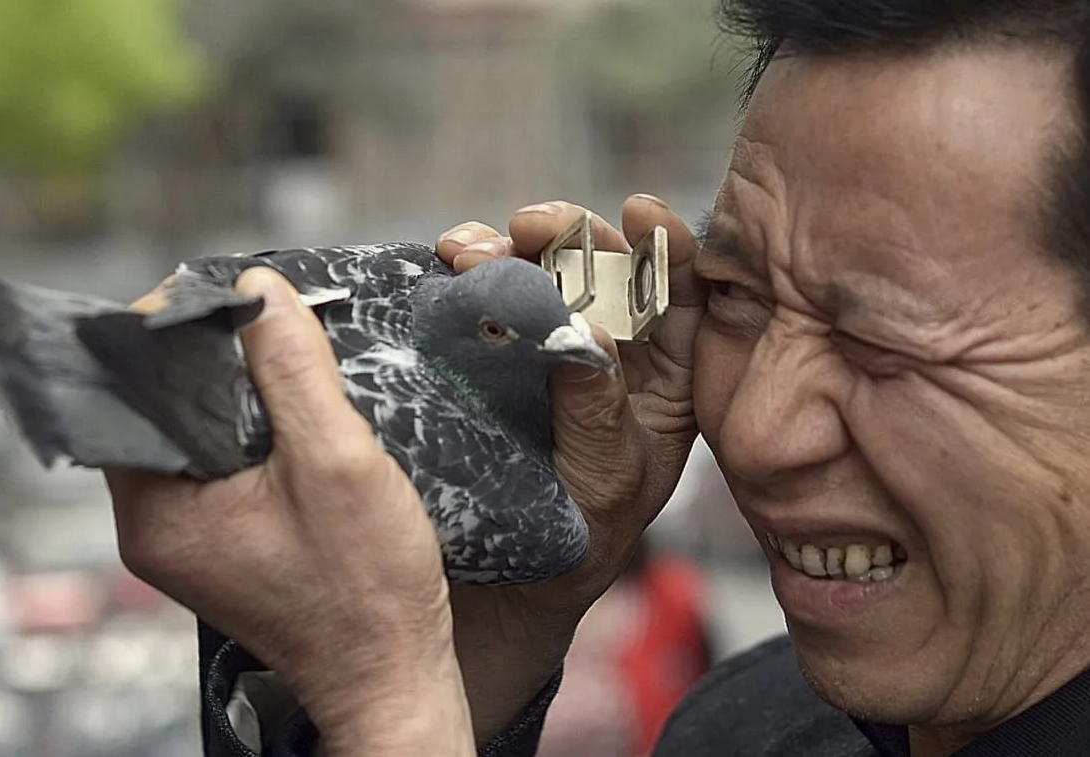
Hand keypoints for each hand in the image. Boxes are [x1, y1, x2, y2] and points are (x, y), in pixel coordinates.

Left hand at [106, 268, 474, 755]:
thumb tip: (261, 289)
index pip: (133, 389)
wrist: (390, 669)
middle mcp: (155, 524)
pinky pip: (222, 462)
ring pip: (196, 432)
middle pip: (162, 407)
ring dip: (238, 391)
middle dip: (213, 356)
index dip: (174, 329)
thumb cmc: (364, 589)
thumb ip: (293, 371)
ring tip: (288, 356)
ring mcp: (189, 535)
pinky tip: (296, 410)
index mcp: (155, 509)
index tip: (229, 295)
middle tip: (269, 319)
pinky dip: (253, 428)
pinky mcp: (224, 540)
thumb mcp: (336, 462)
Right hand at [434, 194, 705, 742]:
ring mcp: (549, 342)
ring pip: (542, 271)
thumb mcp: (603, 482)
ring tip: (474, 247)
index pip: (681, 294)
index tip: (640, 211)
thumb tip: (584, 330)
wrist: (504, 581)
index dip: (667, 246)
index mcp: (666, 378)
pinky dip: (470, 269)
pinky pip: (488, 295)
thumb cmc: (577, 538)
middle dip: (574, 238)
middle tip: (536, 225)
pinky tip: (448, 257)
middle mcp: (613, 349)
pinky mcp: (494, 347)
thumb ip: (599, 411)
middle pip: (605, 267)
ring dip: (511, 247)